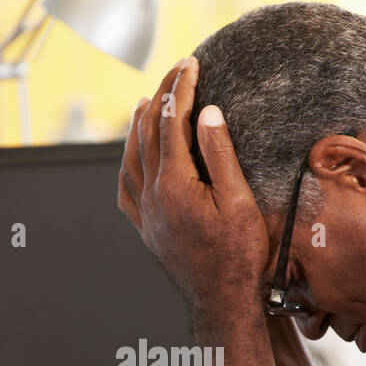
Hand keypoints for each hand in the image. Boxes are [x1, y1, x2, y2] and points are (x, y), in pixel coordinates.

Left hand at [116, 56, 270, 326]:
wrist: (221, 302)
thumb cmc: (238, 255)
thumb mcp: (239, 201)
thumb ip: (220, 154)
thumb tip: (207, 112)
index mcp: (174, 184)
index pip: (172, 121)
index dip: (181, 88)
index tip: (190, 63)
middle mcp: (151, 195)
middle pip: (148, 132)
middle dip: (161, 97)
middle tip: (175, 72)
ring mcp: (144, 214)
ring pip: (130, 157)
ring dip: (138, 125)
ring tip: (147, 102)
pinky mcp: (145, 229)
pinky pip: (125, 188)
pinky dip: (127, 162)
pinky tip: (131, 155)